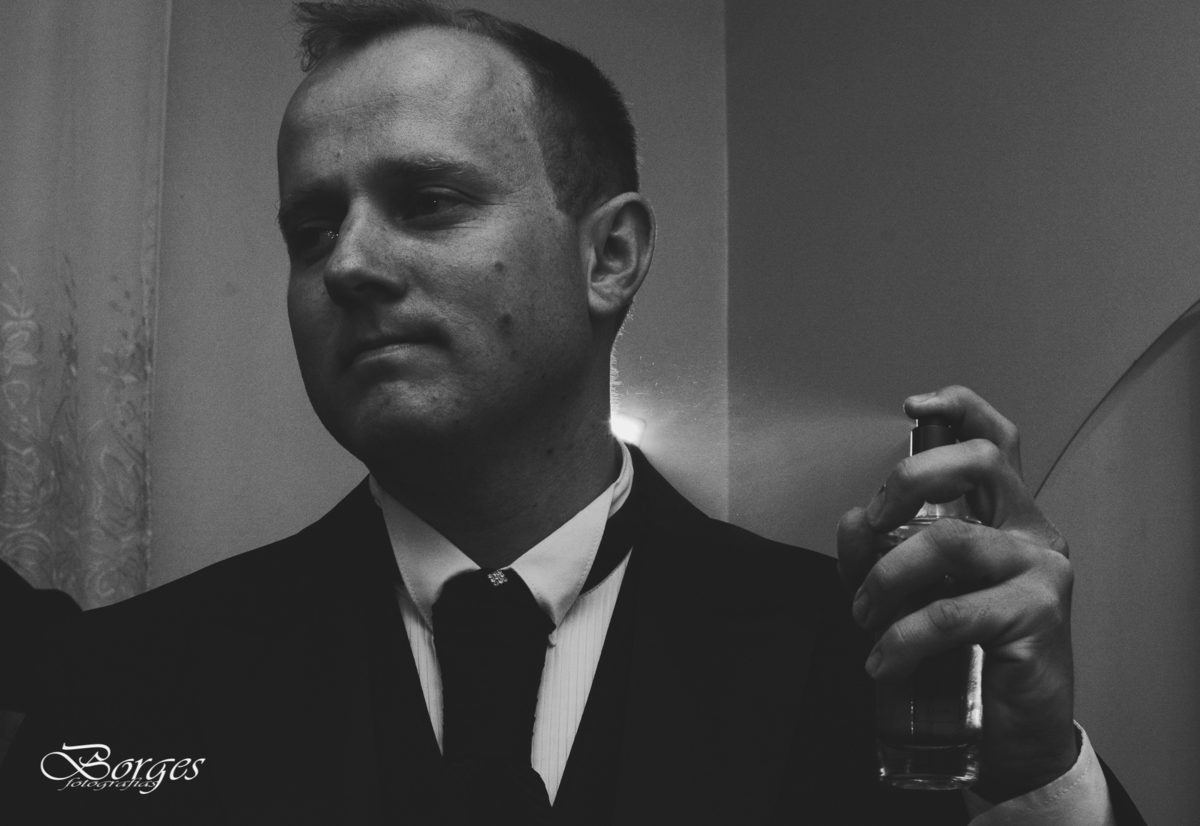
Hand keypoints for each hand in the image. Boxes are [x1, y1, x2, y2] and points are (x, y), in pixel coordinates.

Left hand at [836, 386, 1076, 801]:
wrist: (1015, 730)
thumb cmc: (966, 652)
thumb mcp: (909, 592)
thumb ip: (878, 551)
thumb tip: (852, 520)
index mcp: (1003, 514)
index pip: (996, 439)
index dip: (960, 408)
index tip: (911, 406)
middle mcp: (1030, 531)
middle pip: (980, 463)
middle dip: (909, 479)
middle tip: (873, 522)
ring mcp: (1041, 571)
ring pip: (950, 541)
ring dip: (886, 577)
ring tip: (862, 615)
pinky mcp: (1039, 616)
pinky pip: (952, 613)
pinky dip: (902, 637)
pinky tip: (882, 661)